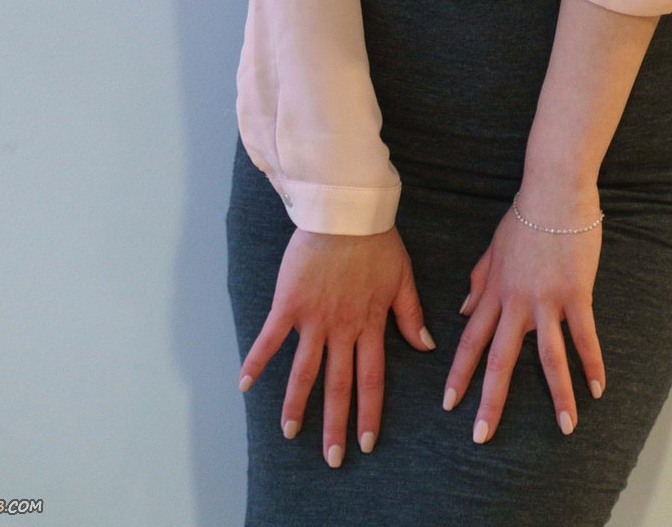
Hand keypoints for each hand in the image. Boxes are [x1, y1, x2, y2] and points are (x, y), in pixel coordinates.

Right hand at [238, 224, 434, 466]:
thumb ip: (411, 315)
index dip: (369, 413)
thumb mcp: (403, 278)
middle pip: (338, 385)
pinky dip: (258, 361)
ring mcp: (314, 318)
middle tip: (332, 459)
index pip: (371, 379)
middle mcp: (342, 328)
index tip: (367, 443)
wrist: (346, 212)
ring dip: (297, 405)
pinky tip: (245, 385)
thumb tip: (426, 346)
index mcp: (370, 324)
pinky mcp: (289, 303)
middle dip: (335, 424)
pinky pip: (271, 338)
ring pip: (305, 371)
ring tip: (291, 434)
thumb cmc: (377, 241)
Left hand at [442, 188, 605, 444]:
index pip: (471, 340)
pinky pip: (584, 336)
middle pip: (500, 359)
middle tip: (482, 436)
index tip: (449, 404)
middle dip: (490, 400)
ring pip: (548, 357)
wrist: (554, 191)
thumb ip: (478, 281)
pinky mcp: (576, 293)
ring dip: (557, 395)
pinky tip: (598, 388)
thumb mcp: (493, 248)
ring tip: (564, 427)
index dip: (459, 374)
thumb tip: (463, 309)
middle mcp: (516, 302)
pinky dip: (592, 363)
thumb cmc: (524, 216)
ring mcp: (547, 299)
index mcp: (495, 292)